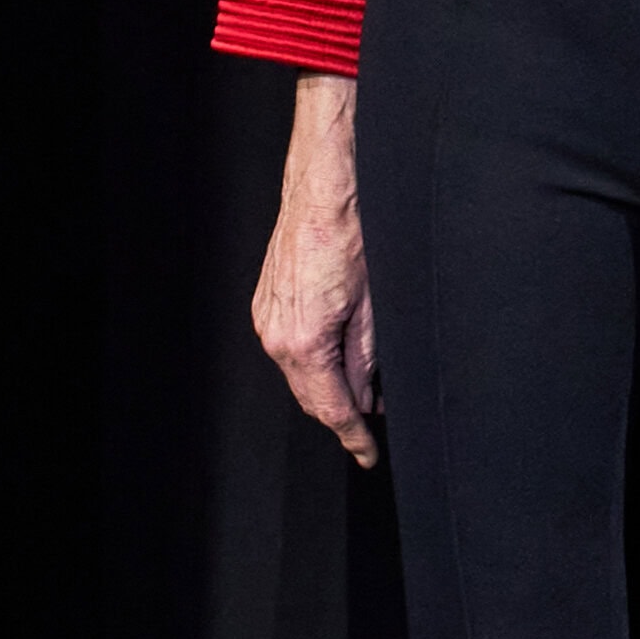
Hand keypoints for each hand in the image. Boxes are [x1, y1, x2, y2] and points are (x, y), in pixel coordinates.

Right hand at [252, 73, 379, 468]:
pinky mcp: (265, 301)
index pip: (331, 407)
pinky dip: (312, 360)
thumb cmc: (353, 232)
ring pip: (299, 372)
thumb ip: (366, 357)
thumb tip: (368, 394)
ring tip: (361, 392)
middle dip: (342, 413)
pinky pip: (290, 346)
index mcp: (305, 340)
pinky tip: (336, 357)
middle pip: (311, 395)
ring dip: (327, 386)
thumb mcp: (374, 303)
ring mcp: (266, 316)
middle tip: (371, 427)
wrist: (324, 185)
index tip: (369, 453)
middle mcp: (276, 334)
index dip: (354, 435)